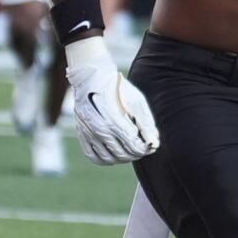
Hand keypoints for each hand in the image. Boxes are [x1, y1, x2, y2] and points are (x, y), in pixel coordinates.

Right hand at [64, 37, 159, 162]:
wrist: (92, 78)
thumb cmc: (118, 88)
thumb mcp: (136, 102)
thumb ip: (146, 124)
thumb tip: (155, 143)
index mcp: (115, 122)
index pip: (134, 146)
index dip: (145, 149)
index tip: (150, 146)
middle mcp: (100, 130)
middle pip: (123, 154)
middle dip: (136, 154)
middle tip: (141, 149)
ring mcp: (89, 133)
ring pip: (108, 159)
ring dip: (122, 158)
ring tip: (129, 151)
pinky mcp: (82, 134)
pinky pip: (92, 156)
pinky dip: (104, 159)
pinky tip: (113, 153)